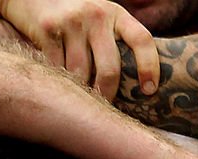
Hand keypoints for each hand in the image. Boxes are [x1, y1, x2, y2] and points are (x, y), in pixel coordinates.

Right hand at [0, 0, 158, 98]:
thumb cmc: (73, 16)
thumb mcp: (99, 18)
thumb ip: (114, 40)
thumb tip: (134, 84)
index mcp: (115, 14)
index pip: (141, 40)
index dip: (149, 67)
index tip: (149, 91)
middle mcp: (96, 15)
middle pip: (109, 68)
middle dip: (107, 94)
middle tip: (103, 106)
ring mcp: (71, 21)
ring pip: (81, 74)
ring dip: (79, 89)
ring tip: (77, 95)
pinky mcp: (47, 29)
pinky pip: (57, 69)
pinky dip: (58, 80)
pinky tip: (57, 80)